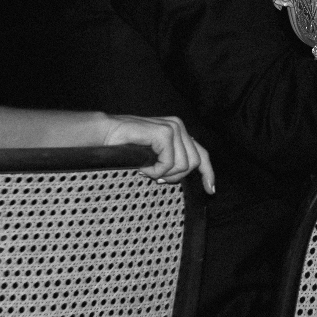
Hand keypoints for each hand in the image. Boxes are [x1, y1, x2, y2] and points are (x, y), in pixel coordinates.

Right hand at [102, 115, 216, 192]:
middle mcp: (178, 127)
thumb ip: (171, 160)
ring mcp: (173, 127)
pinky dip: (155, 170)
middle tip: (155, 174)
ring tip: (146, 167)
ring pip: (183, 166)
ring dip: (163, 173)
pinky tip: (143, 165)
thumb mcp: (154, 156)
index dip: (208, 173)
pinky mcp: (164, 132)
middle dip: (175, 176)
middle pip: (193, 164)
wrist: (105, 134)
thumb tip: (183, 175)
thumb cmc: (125, 146)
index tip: (211, 190)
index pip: (201, 154)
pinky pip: (169, 164)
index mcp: (178, 132)